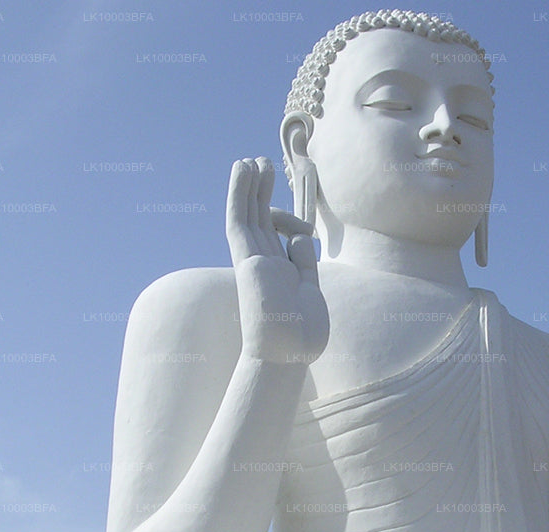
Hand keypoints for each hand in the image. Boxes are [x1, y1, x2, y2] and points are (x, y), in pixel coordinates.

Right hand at [226, 157, 327, 363]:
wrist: (287, 354)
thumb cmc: (301, 334)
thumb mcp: (310, 288)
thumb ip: (305, 263)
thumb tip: (303, 237)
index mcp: (279, 272)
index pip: (278, 237)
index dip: (286, 220)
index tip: (300, 222)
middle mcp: (262, 263)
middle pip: (260, 219)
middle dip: (262, 193)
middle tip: (262, 164)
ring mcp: (253, 260)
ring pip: (247, 214)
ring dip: (249, 186)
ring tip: (252, 160)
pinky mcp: (246, 258)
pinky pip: (239, 219)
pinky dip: (239, 193)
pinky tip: (242, 169)